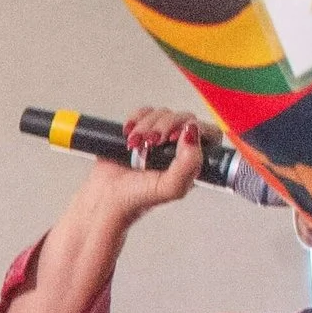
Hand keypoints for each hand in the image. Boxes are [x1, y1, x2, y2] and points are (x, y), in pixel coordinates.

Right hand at [81, 106, 204, 225]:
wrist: (103, 199)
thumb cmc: (135, 200)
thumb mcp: (171, 188)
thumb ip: (189, 164)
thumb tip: (192, 133)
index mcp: (191, 163)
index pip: (208, 133)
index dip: (195, 129)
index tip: (175, 138)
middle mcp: (177, 150)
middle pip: (184, 118)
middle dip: (165, 126)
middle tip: (151, 143)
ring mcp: (158, 140)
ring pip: (163, 113)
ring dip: (146, 126)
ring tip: (135, 145)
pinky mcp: (140, 132)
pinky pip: (144, 112)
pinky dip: (136, 118)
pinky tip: (129, 133)